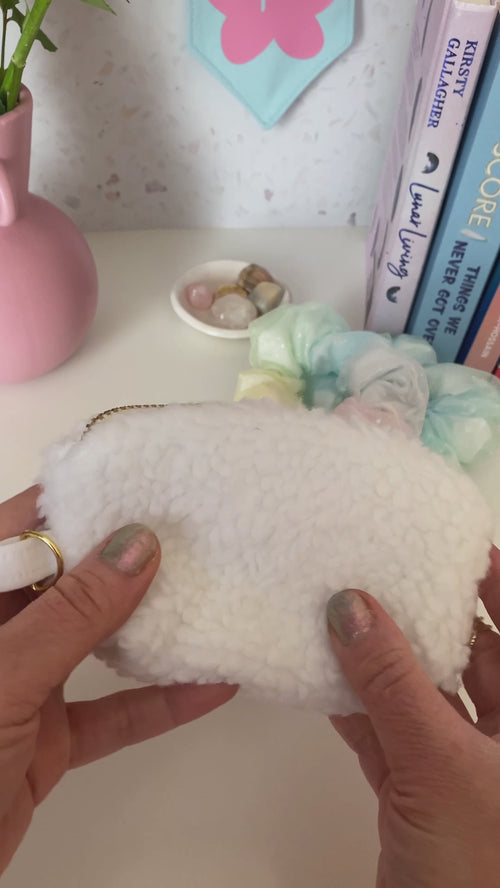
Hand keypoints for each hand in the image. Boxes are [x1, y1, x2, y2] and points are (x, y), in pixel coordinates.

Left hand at [0, 487, 236, 874]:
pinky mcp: (45, 741)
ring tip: (208, 592)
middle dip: (123, 559)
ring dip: (148, 629)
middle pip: (65, 582)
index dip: (75, 500)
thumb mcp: (5, 676)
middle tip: (190, 528)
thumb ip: (71, 614)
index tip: (140, 477)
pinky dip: (156, 704)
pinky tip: (211, 687)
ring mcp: (19, 688)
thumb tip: (139, 544)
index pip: (20, 529)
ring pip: (92, 645)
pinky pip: (108, 713)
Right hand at [327, 547, 499, 887]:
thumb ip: (393, 683)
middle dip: (424, 612)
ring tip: (340, 606)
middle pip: (470, 656)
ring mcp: (463, 769)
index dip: (493, 580)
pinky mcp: (419, 798)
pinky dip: (355, 707)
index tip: (448, 535)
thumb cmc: (481, 868)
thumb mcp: (442, 765)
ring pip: (420, 695)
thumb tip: (350, 604)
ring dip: (380, 660)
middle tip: (379, 561)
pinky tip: (320, 672)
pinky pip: (387, 735)